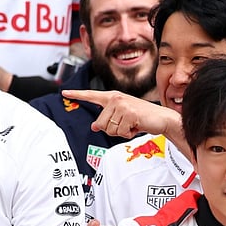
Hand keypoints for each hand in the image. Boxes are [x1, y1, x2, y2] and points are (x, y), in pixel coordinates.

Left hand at [61, 89, 178, 138]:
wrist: (162, 118)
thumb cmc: (143, 117)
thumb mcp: (123, 118)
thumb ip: (108, 119)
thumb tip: (94, 126)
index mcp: (112, 97)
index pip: (91, 95)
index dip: (76, 95)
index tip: (64, 93)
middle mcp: (115, 98)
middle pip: (100, 123)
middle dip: (112, 130)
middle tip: (126, 125)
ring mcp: (122, 105)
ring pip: (109, 129)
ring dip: (121, 132)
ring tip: (132, 125)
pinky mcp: (129, 113)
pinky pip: (120, 131)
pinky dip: (129, 133)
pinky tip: (136, 126)